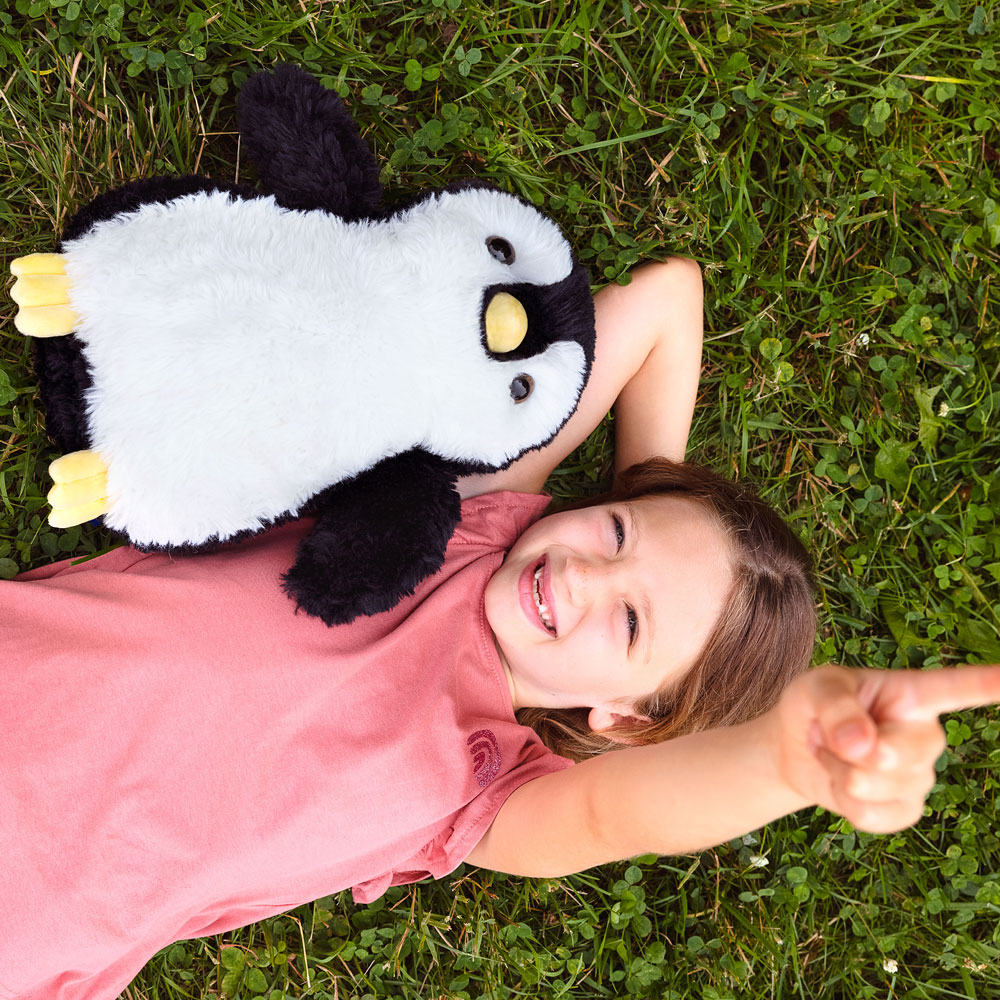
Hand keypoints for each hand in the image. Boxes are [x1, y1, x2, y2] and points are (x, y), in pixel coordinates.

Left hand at [770, 663, 999, 832]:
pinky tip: (842, 782)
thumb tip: (863, 746)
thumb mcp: (813, 688)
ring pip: (870, 786)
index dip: (987, 684)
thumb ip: (835, 707)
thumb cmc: (813, 706)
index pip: (955, 690)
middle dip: (847, 749)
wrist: (798, 748)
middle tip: (830, 733)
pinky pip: (869, 816)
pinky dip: (840, 802)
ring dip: (836, 772)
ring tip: (834, 753)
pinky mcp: (906, 810)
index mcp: (911, 695)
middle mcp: (926, 735)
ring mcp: (920, 775)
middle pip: (890, 754)